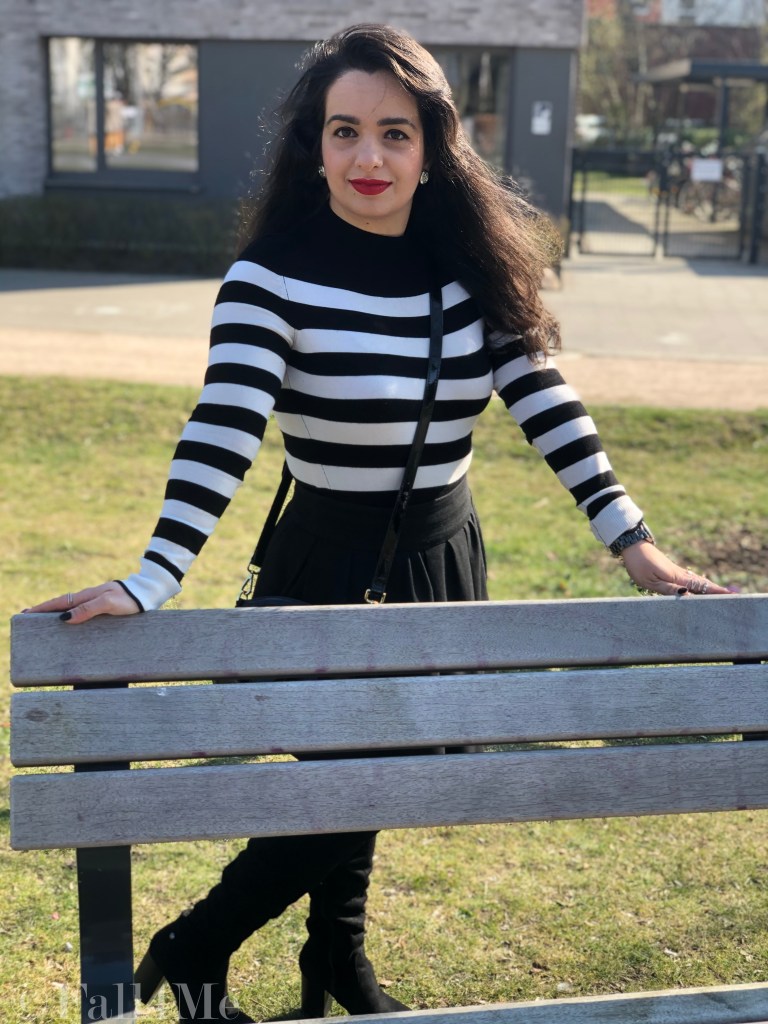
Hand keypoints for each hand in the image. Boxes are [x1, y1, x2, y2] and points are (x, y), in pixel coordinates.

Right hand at [23, 582, 140, 623]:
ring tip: (43, 620)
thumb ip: (88, 609)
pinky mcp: (103, 606)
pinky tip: (68, 620)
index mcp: (87, 596)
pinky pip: (80, 610)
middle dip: (44, 609)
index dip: (43, 608)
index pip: (59, 602)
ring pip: (70, 606)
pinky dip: (69, 614)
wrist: (146, 593)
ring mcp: (95, 601)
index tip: (27, 613)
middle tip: (27, 616)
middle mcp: (88, 597)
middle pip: (61, 604)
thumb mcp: (108, 604)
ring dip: (55, 612)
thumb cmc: (129, 599)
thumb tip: (65, 618)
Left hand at [620, 541, 730, 596]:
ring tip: (723, 596)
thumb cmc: (639, 564)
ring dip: (710, 589)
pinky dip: (699, 586)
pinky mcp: (671, 572)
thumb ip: (668, 589)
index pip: (700, 587)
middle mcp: (680, 574)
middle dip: (717, 591)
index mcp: (677, 577)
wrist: (632, 546)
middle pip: (702, 584)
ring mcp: (677, 572)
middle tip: (734, 596)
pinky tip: (702, 590)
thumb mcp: (650, 581)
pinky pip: (689, 581)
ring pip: (697, 582)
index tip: (731, 596)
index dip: (715, 592)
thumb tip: (687, 596)